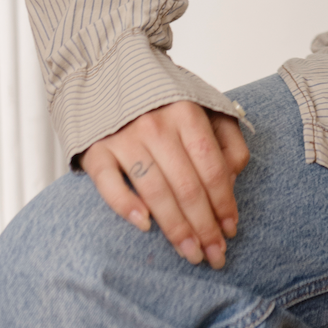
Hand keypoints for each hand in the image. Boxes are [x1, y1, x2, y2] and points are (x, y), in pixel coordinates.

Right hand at [80, 101, 249, 269]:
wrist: (109, 72)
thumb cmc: (164, 98)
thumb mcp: (206, 105)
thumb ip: (227, 139)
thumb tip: (232, 179)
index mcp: (187, 114)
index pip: (212, 168)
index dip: (224, 203)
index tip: (231, 229)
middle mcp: (156, 126)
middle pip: (187, 187)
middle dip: (204, 226)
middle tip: (215, 255)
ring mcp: (123, 139)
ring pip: (155, 192)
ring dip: (176, 229)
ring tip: (191, 254)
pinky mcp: (95, 151)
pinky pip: (109, 185)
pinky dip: (126, 206)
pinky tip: (145, 226)